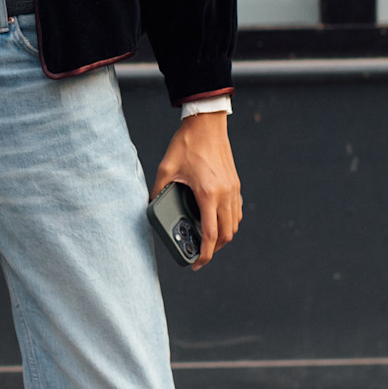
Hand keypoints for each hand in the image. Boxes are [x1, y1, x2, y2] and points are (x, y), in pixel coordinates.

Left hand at [151, 113, 241, 269]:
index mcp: (208, 194)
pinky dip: (230, 222)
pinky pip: (236, 211)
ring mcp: (233, 189)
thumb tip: (151, 205)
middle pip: (227, 234)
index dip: (205, 254)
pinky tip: (217, 220)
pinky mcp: (235, 184)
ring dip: (224, 236)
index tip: (197, 264)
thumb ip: (157, 190)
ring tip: (208, 240)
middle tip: (200, 254)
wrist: (206, 124)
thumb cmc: (187, 144)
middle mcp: (224, 194)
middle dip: (215, 249)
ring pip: (235, 224)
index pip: (211, 234)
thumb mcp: (166, 168)